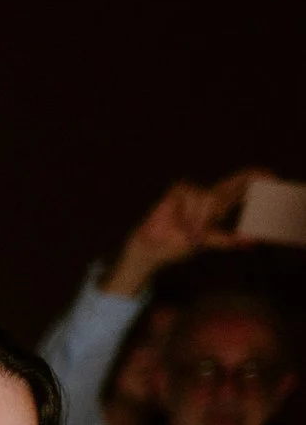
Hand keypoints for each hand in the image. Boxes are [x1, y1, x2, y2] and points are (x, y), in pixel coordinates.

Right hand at [105, 171, 264, 296]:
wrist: (153, 247)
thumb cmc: (177, 244)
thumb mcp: (207, 242)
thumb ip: (228, 240)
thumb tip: (252, 242)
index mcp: (218, 206)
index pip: (241, 190)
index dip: (256, 182)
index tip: (273, 177)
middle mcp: (208, 195)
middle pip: (235, 182)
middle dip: (251, 180)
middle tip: (266, 178)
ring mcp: (194, 190)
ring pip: (210, 198)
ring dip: (200, 219)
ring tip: (189, 231)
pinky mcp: (180, 188)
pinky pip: (194, 196)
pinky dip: (189, 213)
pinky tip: (179, 220)